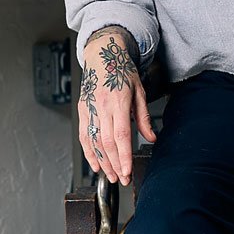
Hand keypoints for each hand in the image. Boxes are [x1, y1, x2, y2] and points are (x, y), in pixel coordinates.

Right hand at [78, 28, 155, 185]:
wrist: (102, 54)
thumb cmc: (122, 70)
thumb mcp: (140, 90)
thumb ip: (144, 117)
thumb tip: (151, 138)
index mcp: (118, 101)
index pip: (121, 135)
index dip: (123, 156)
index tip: (127, 171)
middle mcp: (101, 106)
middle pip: (106, 143)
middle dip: (114, 164)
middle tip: (122, 179)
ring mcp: (89, 108)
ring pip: (93, 142)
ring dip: (102, 162)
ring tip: (110, 176)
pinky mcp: (82, 110)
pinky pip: (83, 135)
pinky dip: (88, 152)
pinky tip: (95, 164)